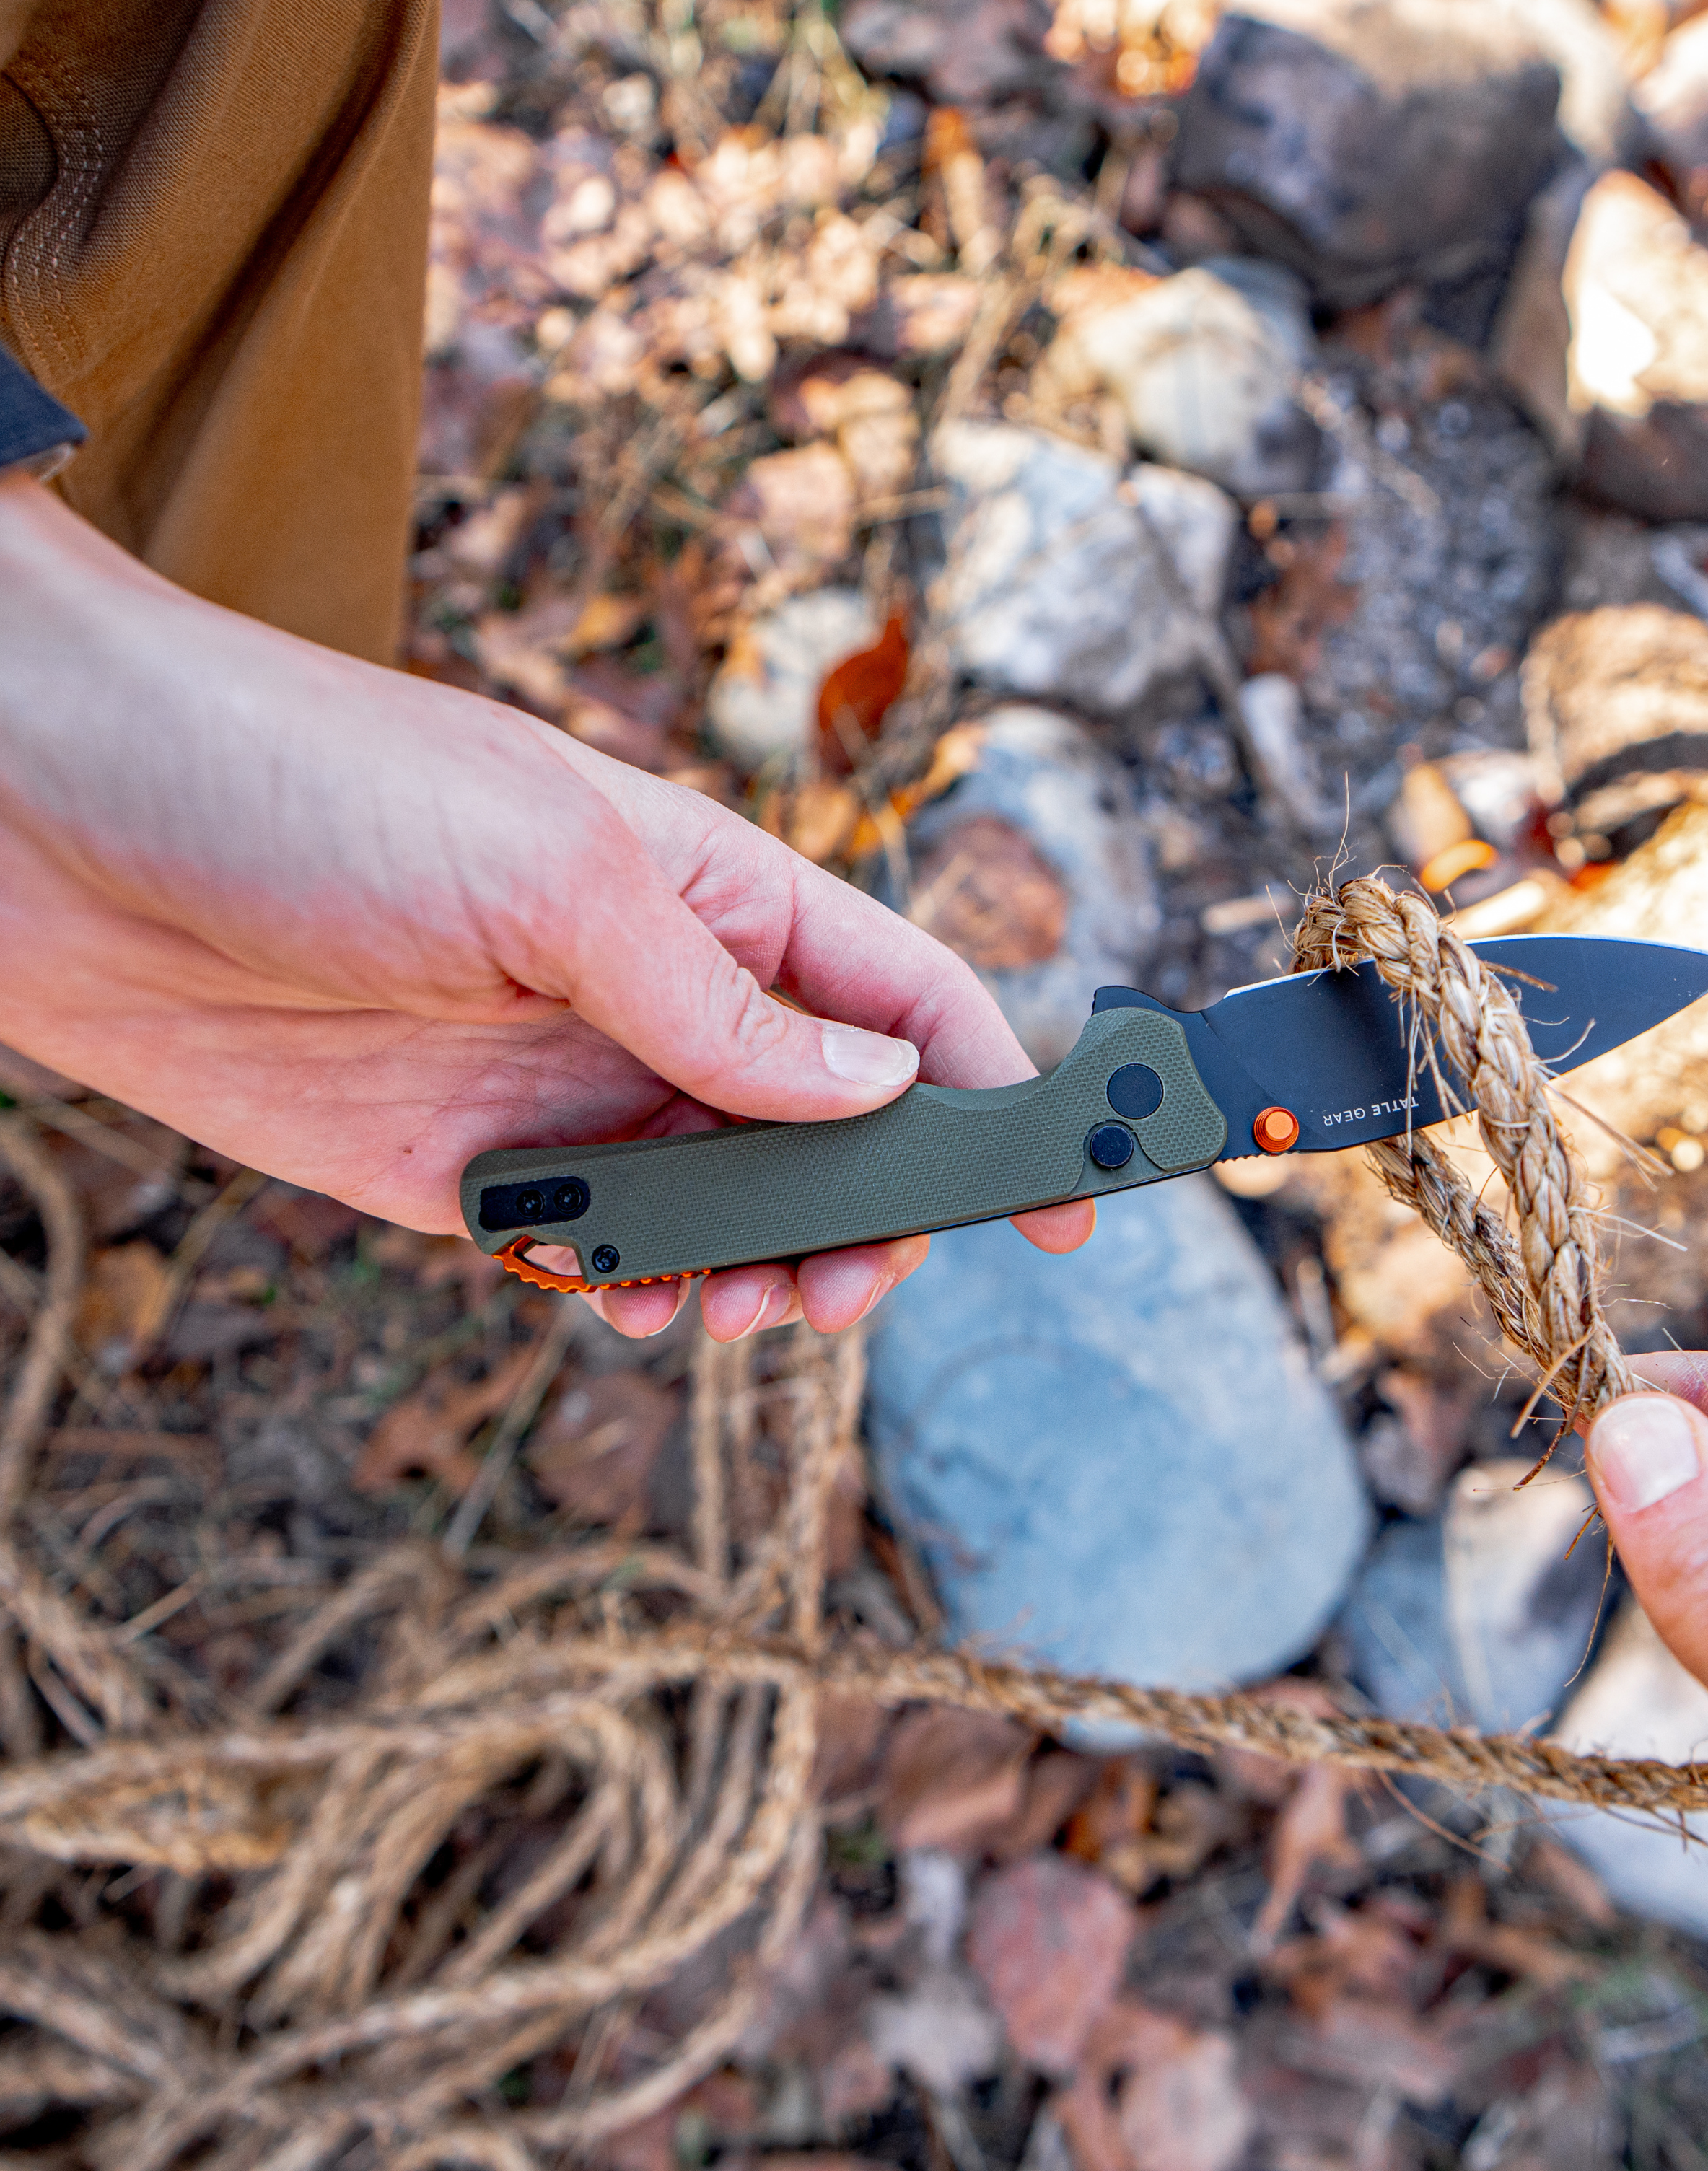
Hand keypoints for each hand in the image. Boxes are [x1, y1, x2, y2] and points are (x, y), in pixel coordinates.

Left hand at [0, 477, 1091, 1338]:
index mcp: (717, 892)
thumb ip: (723, 1001)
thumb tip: (873, 1100)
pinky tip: (628, 1306)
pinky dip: (640, 1293)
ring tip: (732, 1312)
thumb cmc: (305, 783)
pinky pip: (601, 1251)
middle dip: (869, 1225)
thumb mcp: (553, 872)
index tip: (1067, 1205)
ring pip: (729, 1213)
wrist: (49, 821)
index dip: (1004, 1095)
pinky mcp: (466, 1169)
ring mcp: (570, 1085)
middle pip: (837, 1135)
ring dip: (763, 1277)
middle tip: (834, 1290)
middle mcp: (660, 994)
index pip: (910, 1002)